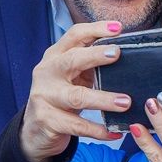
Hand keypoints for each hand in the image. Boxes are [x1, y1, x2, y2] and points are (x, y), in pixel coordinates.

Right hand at [20, 20, 130, 161]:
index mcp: (55, 56)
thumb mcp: (72, 76)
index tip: (118, 28)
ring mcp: (44, 97)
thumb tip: (128, 55)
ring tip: (125, 102)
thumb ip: (90, 64)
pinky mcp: (47, 121)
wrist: (34, 130)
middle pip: (71, 60)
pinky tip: (115, 132)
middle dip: (95, 55)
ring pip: (77, 97)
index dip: (95, 29)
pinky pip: (77, 126)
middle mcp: (47, 72)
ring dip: (103, 99)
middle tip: (118, 53)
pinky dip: (98, 130)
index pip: (74, 35)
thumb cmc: (61, 97)